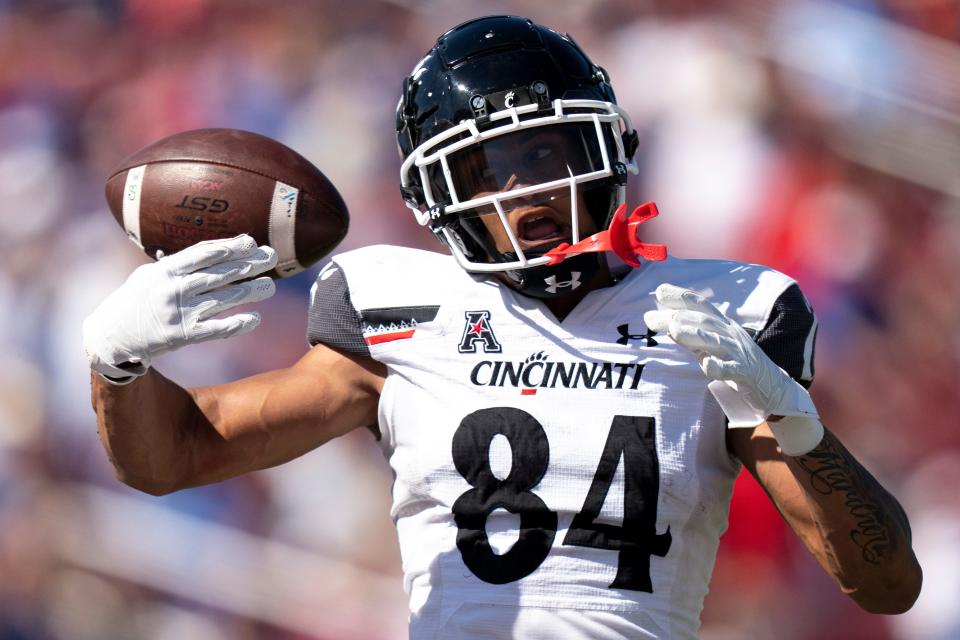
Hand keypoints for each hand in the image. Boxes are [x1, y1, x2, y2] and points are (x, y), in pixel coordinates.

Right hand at [83, 235, 276, 384]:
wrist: (111, 337)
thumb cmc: (133, 301)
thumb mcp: (148, 276)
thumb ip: (177, 265)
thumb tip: (213, 252)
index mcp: (165, 271)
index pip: (203, 254)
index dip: (229, 247)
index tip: (250, 241)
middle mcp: (174, 290)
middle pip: (219, 274)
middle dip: (248, 264)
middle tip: (271, 257)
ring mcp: (181, 313)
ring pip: (223, 299)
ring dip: (250, 292)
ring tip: (270, 286)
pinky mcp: (184, 336)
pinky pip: (218, 329)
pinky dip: (238, 324)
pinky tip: (254, 318)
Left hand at [643, 283, 822, 454]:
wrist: (771, 386)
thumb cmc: (735, 363)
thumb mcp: (711, 347)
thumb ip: (691, 336)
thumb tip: (666, 323)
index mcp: (722, 325)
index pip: (701, 306)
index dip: (682, 296)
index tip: (659, 290)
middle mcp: (730, 335)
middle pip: (704, 321)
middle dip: (679, 316)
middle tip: (653, 317)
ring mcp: (739, 353)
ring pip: (716, 341)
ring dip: (695, 334)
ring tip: (674, 329)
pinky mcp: (745, 373)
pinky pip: (732, 370)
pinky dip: (719, 367)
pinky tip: (707, 365)